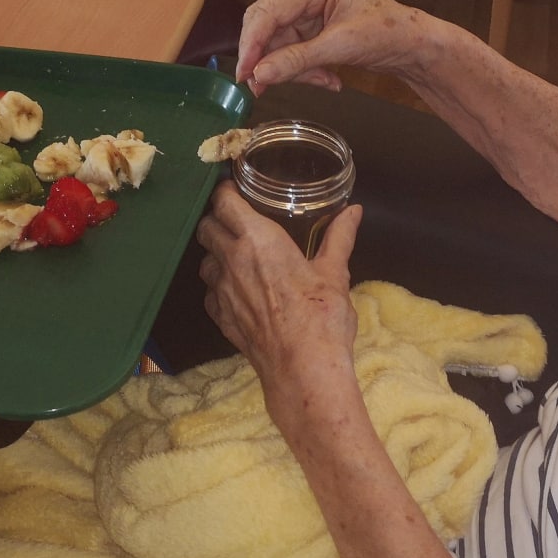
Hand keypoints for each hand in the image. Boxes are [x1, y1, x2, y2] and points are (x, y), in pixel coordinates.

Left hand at [196, 188, 362, 441]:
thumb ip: (339, 237)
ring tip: (236, 254)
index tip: (234, 188)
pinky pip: (210, 293)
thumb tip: (352, 211)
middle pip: (207, 228)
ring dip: (215, 253)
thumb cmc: (320, 317)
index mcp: (257, 240)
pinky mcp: (221, 319)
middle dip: (216, 219)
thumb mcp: (334, 272)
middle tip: (235, 218)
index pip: (225, 203)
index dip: (225, 192)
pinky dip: (218, 286)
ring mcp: (222, 292)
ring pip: (204, 262)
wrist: (302, 370)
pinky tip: (237, 289)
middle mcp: (232, 262)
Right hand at [233, 0, 427, 96]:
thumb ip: (296, 61)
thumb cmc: (386, 32)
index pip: (269, 10)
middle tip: (260, 88)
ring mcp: (305, 8)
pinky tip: (326, 79)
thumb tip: (259, 76)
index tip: (245, 73)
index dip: (252, 43)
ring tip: (320, 81)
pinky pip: (289, 53)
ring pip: (275, 44)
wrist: (408, 44)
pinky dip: (302, 71)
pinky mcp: (308, 27)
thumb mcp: (339, 48)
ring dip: (290, 70)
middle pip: (266, 26)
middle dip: (267, 59)